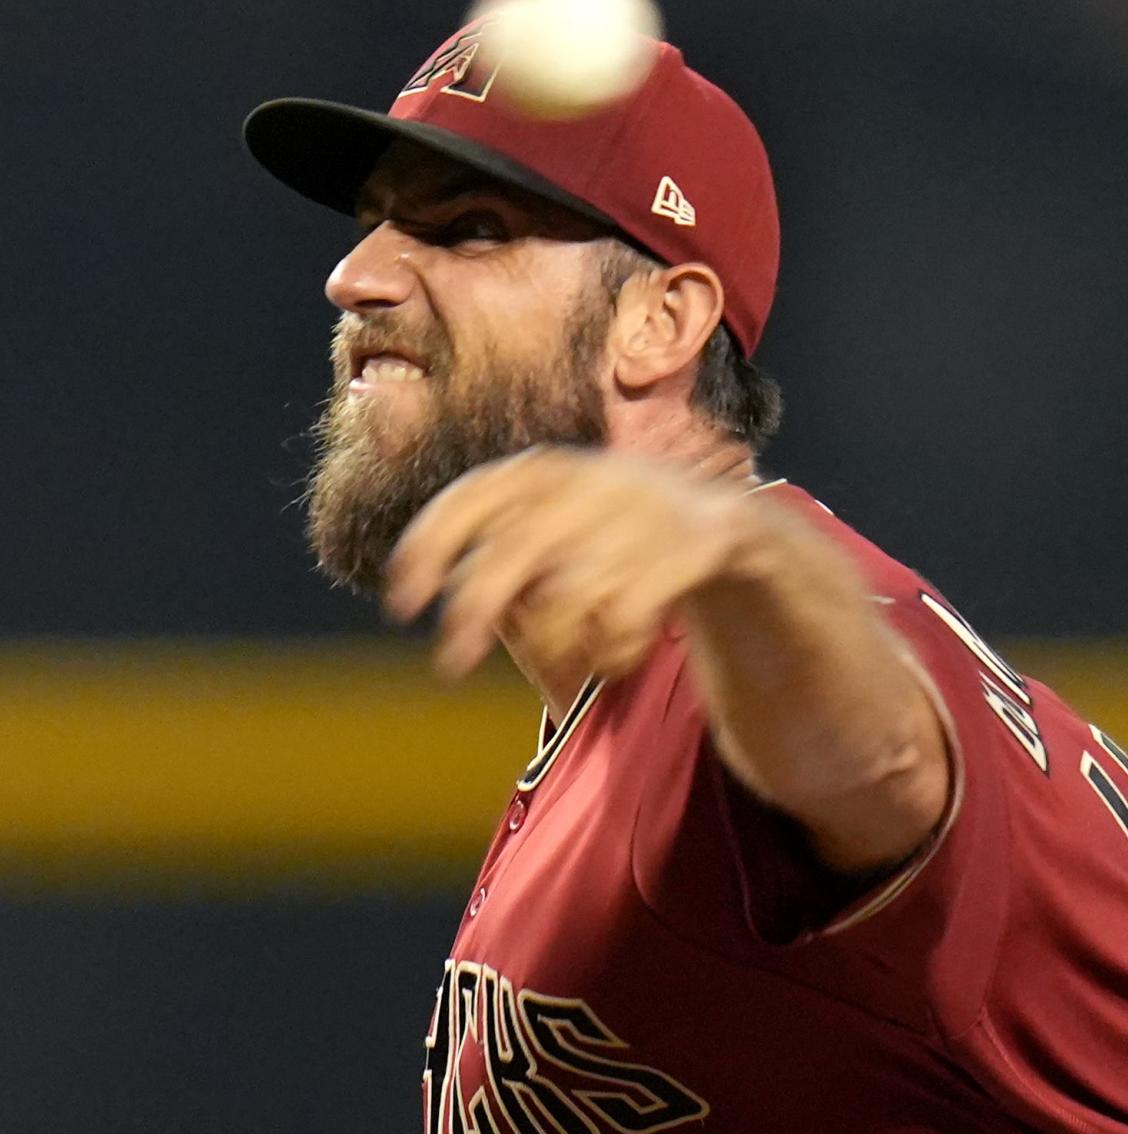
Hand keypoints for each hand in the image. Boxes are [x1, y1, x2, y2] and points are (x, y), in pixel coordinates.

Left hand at [383, 448, 760, 680]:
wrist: (722, 528)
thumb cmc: (612, 539)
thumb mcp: (554, 529)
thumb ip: (502, 554)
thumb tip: (446, 600)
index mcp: (545, 470)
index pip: (471, 498)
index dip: (428, 548)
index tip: (400, 603)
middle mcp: (588, 483)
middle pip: (512, 552)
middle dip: (473, 612)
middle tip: (449, 664)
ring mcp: (641, 514)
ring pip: (569, 596)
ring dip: (553, 645)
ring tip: (560, 664)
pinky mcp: (688, 550)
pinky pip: (629, 618)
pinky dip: (614, 650)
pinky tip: (615, 659)